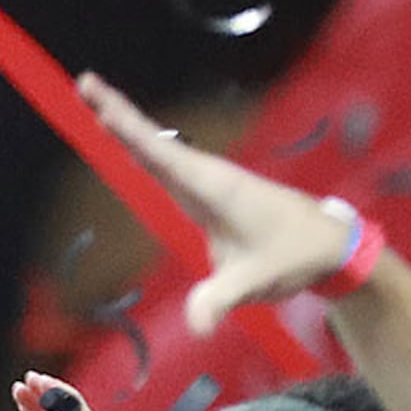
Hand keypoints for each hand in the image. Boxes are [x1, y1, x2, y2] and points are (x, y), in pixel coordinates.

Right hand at [77, 76, 362, 335]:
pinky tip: (126, 142)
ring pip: (157, 150)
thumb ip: (222, 300)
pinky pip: (165, 165)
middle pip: (153, 141)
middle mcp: (207, 176)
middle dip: (118, 112)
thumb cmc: (294, 256)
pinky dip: (141, 149)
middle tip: (84, 83)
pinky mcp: (205, 194)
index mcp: (214, 186)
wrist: (326, 245)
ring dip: (127, 127)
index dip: (128, 126)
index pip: (161, 153)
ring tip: (95, 104)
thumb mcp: (257, 282)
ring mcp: (206, 183)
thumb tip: (198, 327)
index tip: (99, 99)